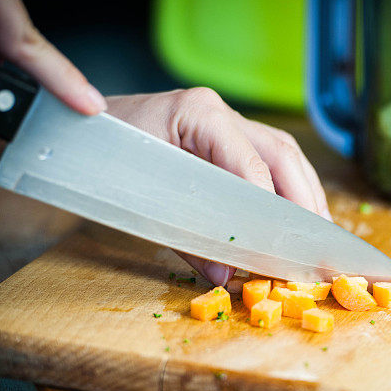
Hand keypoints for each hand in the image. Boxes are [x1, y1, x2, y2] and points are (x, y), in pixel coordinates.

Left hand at [106, 88, 331, 285]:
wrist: (71, 133)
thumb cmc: (98, 158)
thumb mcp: (139, 199)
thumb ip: (185, 238)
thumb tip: (225, 277)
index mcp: (199, 114)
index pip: (251, 162)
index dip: (271, 205)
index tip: (284, 242)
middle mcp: (219, 113)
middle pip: (280, 153)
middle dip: (304, 200)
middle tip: (318, 241)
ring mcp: (223, 122)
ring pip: (282, 154)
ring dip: (304, 194)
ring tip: (317, 232)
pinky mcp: (222, 138)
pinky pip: (267, 159)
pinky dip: (287, 189)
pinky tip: (296, 215)